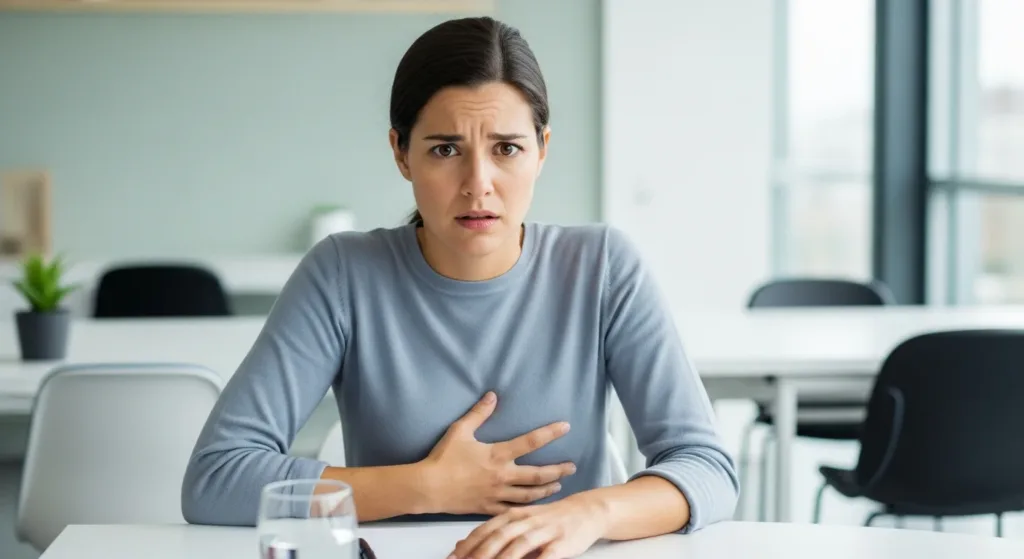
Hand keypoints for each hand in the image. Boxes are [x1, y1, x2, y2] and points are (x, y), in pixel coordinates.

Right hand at [420, 391, 576, 515]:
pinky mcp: (488, 507)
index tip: (566, 427)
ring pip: (529, 495)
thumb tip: (492, 396)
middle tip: (572, 467)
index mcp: (498, 454)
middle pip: (538, 475)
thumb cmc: (443, 458)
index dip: (550, 433)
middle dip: (558, 470)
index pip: (531, 442)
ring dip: (546, 490)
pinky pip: (512, 510)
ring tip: (558, 486)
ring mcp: (497, 494)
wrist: (429, 487)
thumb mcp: (460, 430)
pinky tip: (534, 507)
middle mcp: (502, 475)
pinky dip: (526, 509)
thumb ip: (479, 413)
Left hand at [448, 494, 609, 558]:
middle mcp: (526, 520)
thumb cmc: (547, 520)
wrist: (585, 511)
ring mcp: (544, 530)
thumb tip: (461, 546)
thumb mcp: (519, 521)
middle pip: (499, 537)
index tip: (451, 558)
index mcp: (513, 515)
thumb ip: (494, 533)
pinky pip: (546, 556)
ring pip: (519, 545)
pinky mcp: (562, 542)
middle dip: (480, 553)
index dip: (467, 545)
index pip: (485, 530)